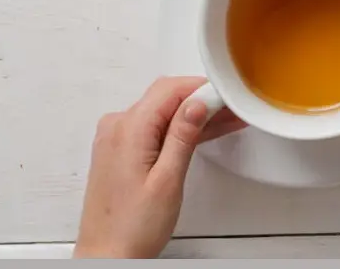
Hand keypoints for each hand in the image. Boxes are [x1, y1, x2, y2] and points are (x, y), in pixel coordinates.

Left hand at [73, 76, 245, 257]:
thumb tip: (196, 104)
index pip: (169, 89)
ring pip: (160, 112)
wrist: (107, 255)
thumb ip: (182, 137)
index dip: (202, 88)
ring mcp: (116, 139)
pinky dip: (176, 128)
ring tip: (225, 120)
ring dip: (191, 115)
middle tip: (232, 108)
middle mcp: (117, 128)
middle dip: (200, 99)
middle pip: (165, 97)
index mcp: (128, 130)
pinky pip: (151, 128)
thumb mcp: (168, 180)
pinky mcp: (119, 151)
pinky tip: (199, 132)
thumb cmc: (132, 228)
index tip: (227, 96)